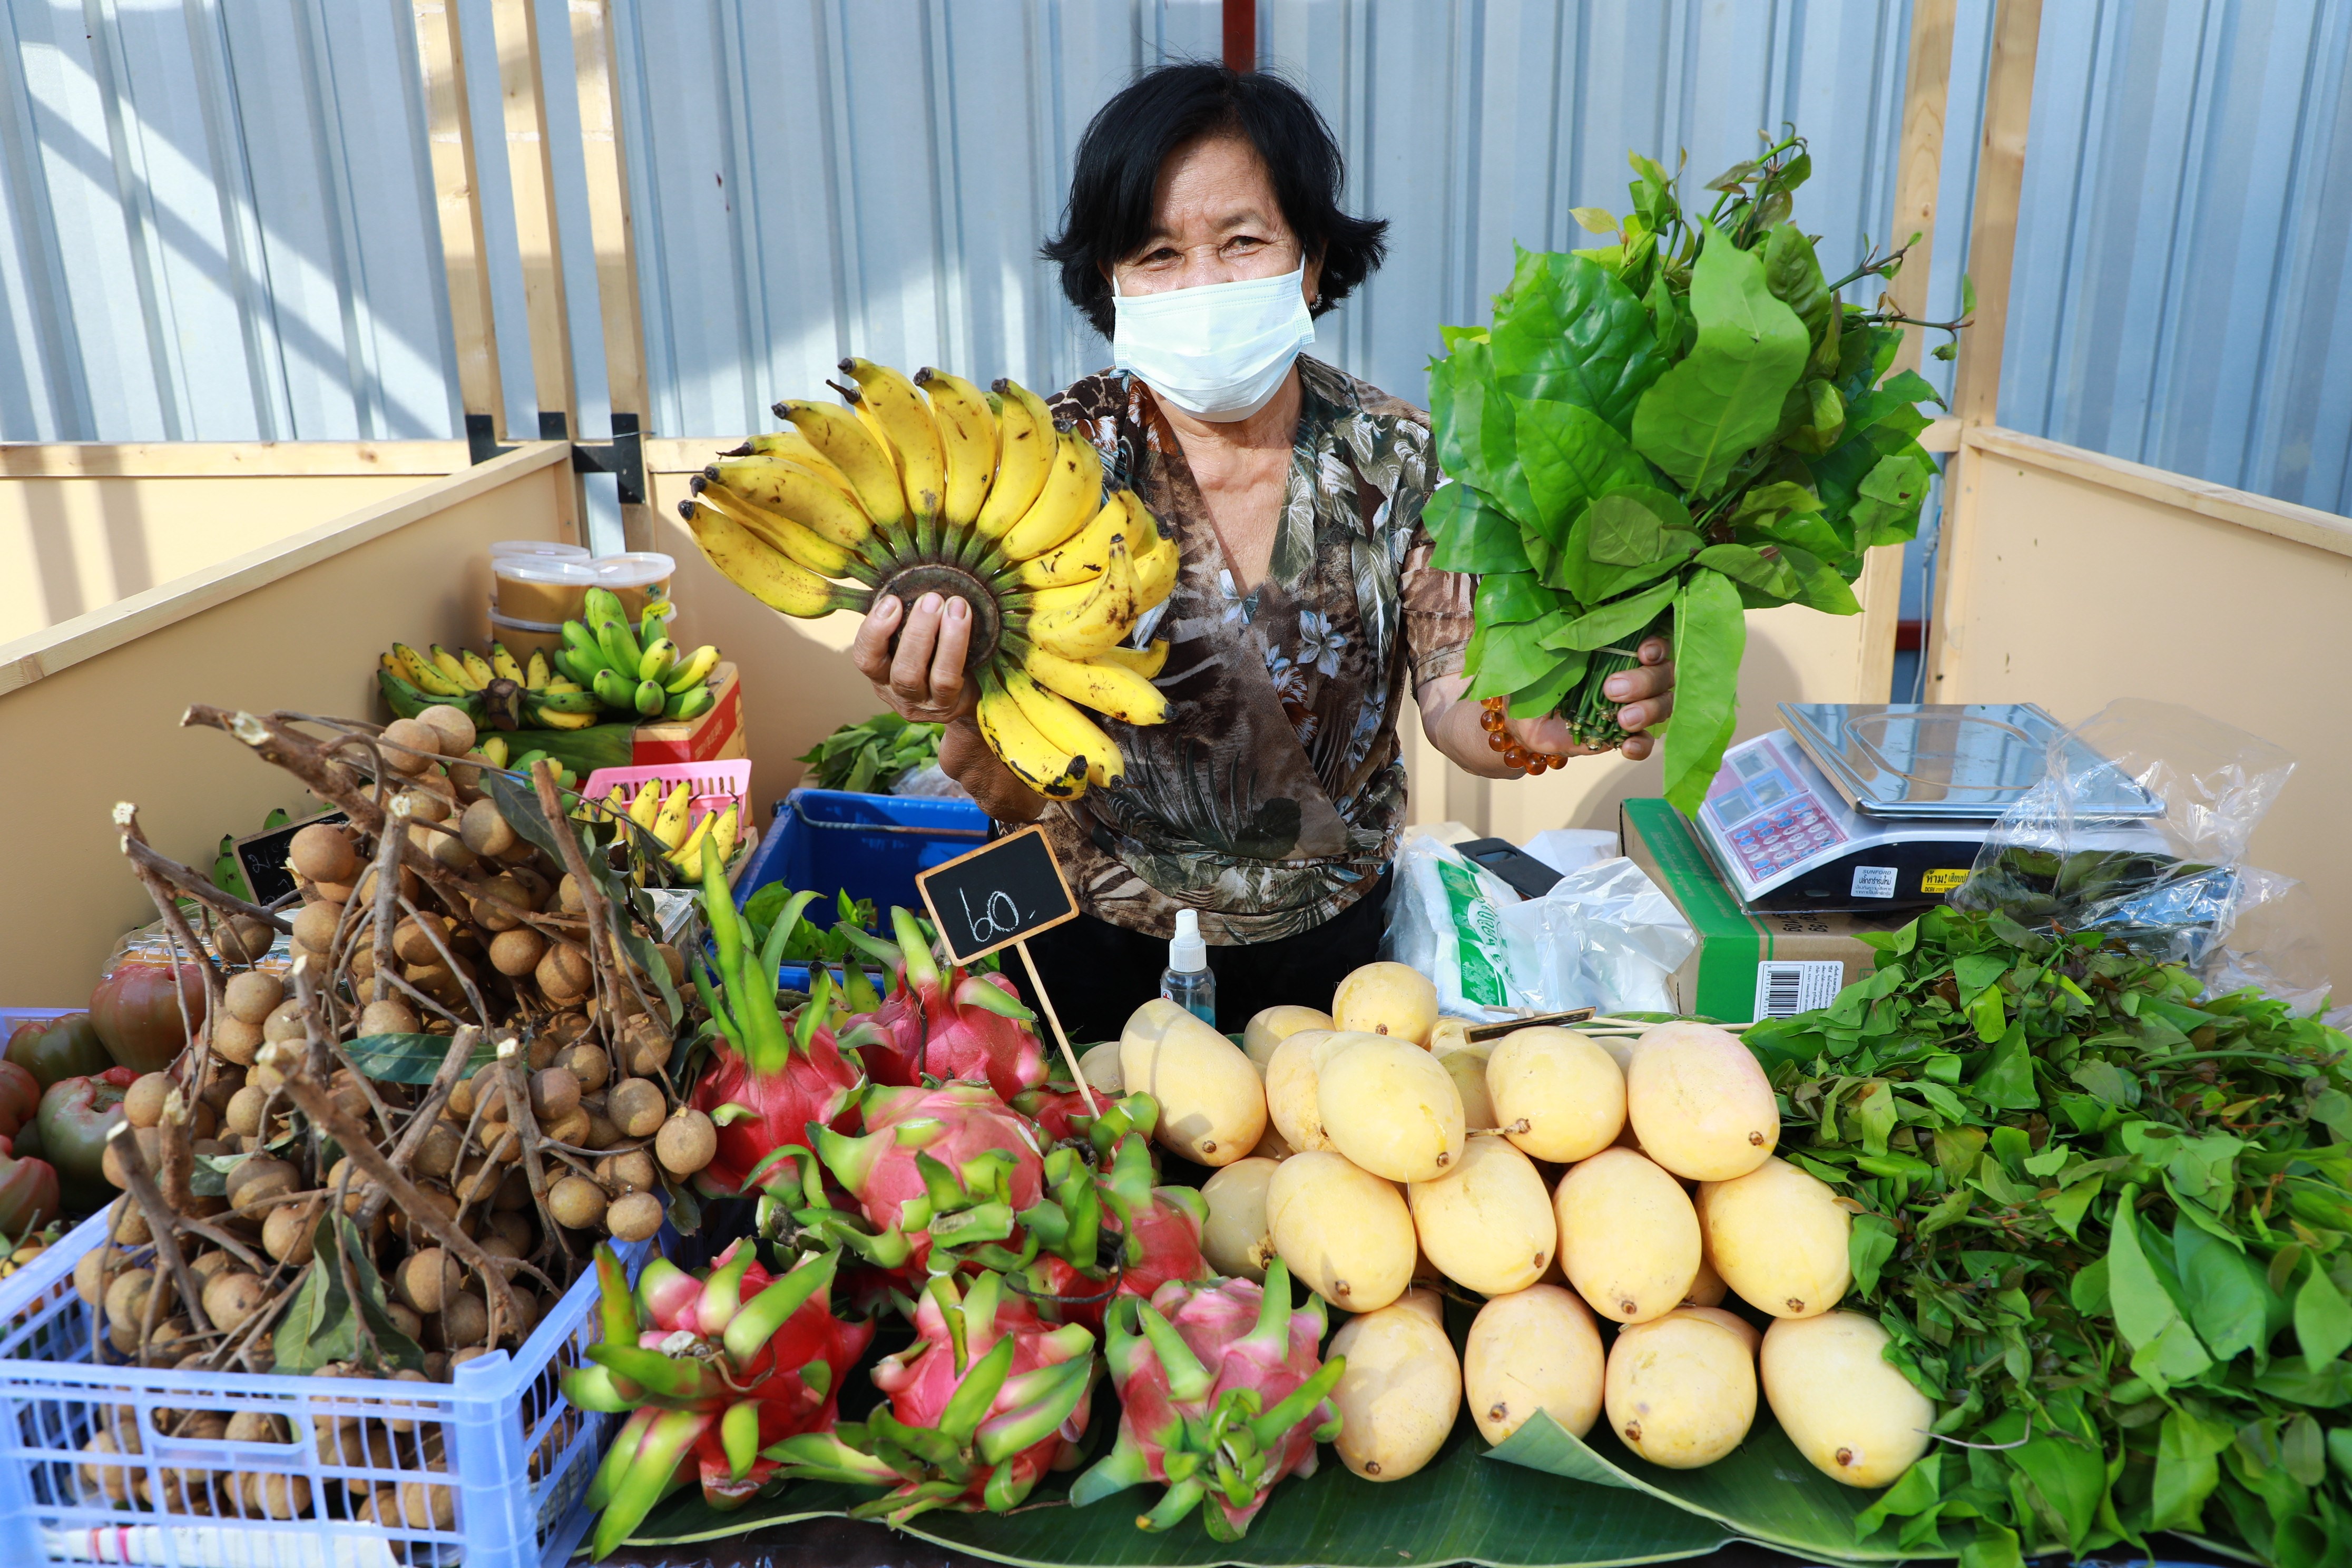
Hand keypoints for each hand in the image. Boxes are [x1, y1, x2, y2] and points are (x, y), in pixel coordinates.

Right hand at [851, 592, 974, 723]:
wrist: (963, 699)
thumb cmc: (933, 660)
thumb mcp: (912, 642)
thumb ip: (905, 621)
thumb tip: (908, 576)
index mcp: (881, 674)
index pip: (865, 657)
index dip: (874, 630)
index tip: (892, 600)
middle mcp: (897, 693)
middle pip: (899, 669)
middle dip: (916, 631)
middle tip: (932, 599)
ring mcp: (923, 704)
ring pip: (925, 677)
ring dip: (940, 639)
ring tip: (955, 607)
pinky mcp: (948, 707)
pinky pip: (949, 680)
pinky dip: (956, 648)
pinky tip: (964, 621)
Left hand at [1504, 636, 1676, 761]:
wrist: (1524, 719)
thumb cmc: (1540, 678)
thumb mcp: (1553, 654)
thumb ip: (1571, 639)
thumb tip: (1582, 626)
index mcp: (1621, 650)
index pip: (1655, 644)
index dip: (1658, 647)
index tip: (1643, 652)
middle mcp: (1635, 676)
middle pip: (1664, 676)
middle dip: (1645, 681)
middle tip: (1613, 690)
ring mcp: (1633, 707)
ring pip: (1662, 706)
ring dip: (1648, 711)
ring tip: (1623, 719)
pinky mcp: (1623, 736)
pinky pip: (1644, 742)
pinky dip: (1640, 745)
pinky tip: (1626, 746)